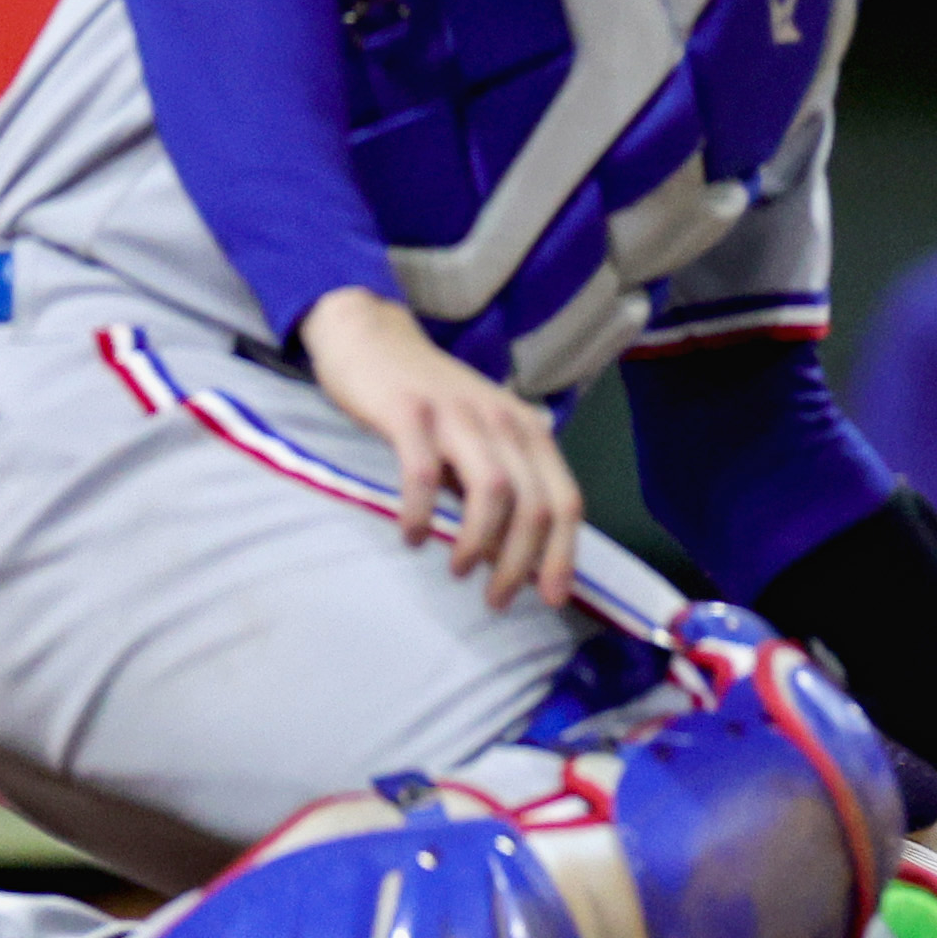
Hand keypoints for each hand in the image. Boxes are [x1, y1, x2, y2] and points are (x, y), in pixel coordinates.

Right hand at [298, 287, 584, 606]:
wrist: (371, 337)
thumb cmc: (430, 404)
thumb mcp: (480, 442)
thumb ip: (501, 490)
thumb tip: (512, 561)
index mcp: (528, 430)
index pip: (566, 500)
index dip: (564, 554)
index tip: (553, 599)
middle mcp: (503, 420)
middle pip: (534, 503)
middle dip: (521, 562)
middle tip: (498, 600)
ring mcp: (457, 414)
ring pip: (493, 489)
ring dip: (479, 542)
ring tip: (458, 572)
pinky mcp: (409, 411)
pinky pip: (423, 472)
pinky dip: (420, 512)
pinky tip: (410, 536)